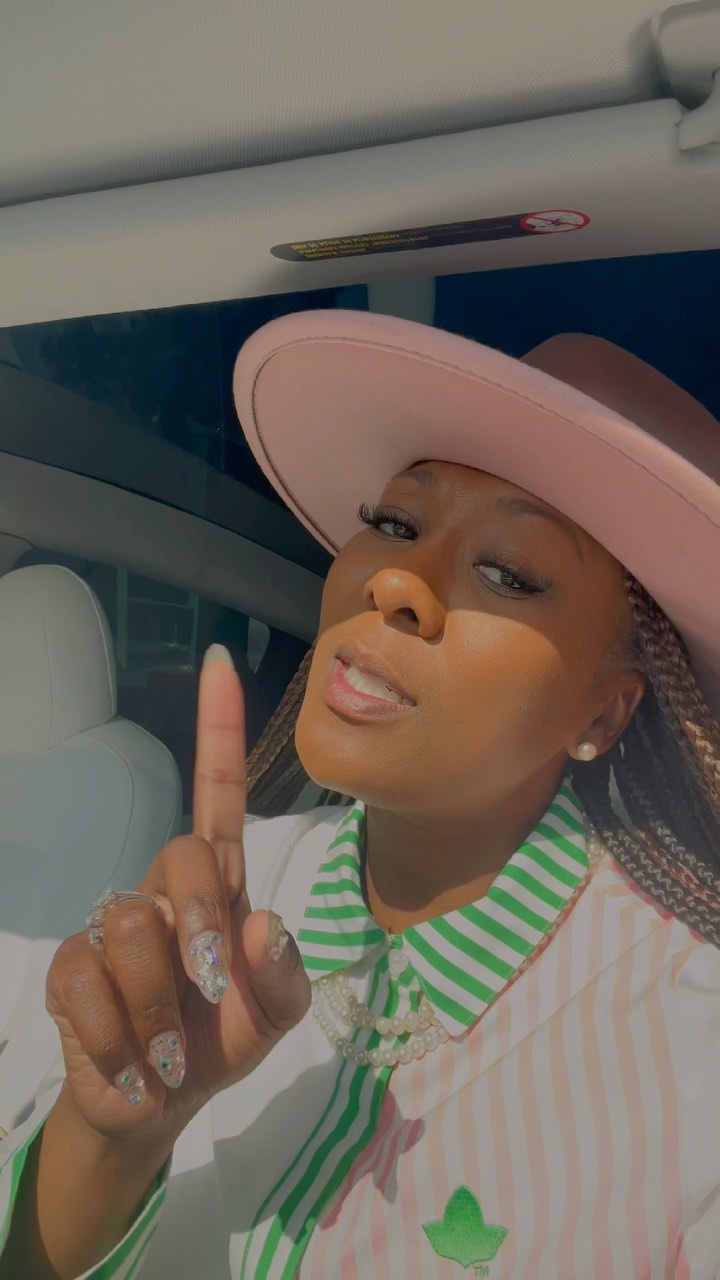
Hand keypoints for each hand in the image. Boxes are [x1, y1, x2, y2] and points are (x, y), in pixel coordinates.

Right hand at [45, 646, 310, 1145]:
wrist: (161, 1104)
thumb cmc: (223, 1037)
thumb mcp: (277, 1016)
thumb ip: (286, 975)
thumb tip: (262, 921)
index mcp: (221, 884)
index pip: (220, 793)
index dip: (220, 729)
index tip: (220, 662)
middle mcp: (166, 890)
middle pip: (183, 856)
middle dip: (203, 927)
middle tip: (211, 988)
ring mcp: (113, 924)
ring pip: (132, 923)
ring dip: (161, 1004)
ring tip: (170, 1048)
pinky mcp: (71, 967)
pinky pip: (88, 979)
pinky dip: (121, 1036)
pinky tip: (133, 1062)